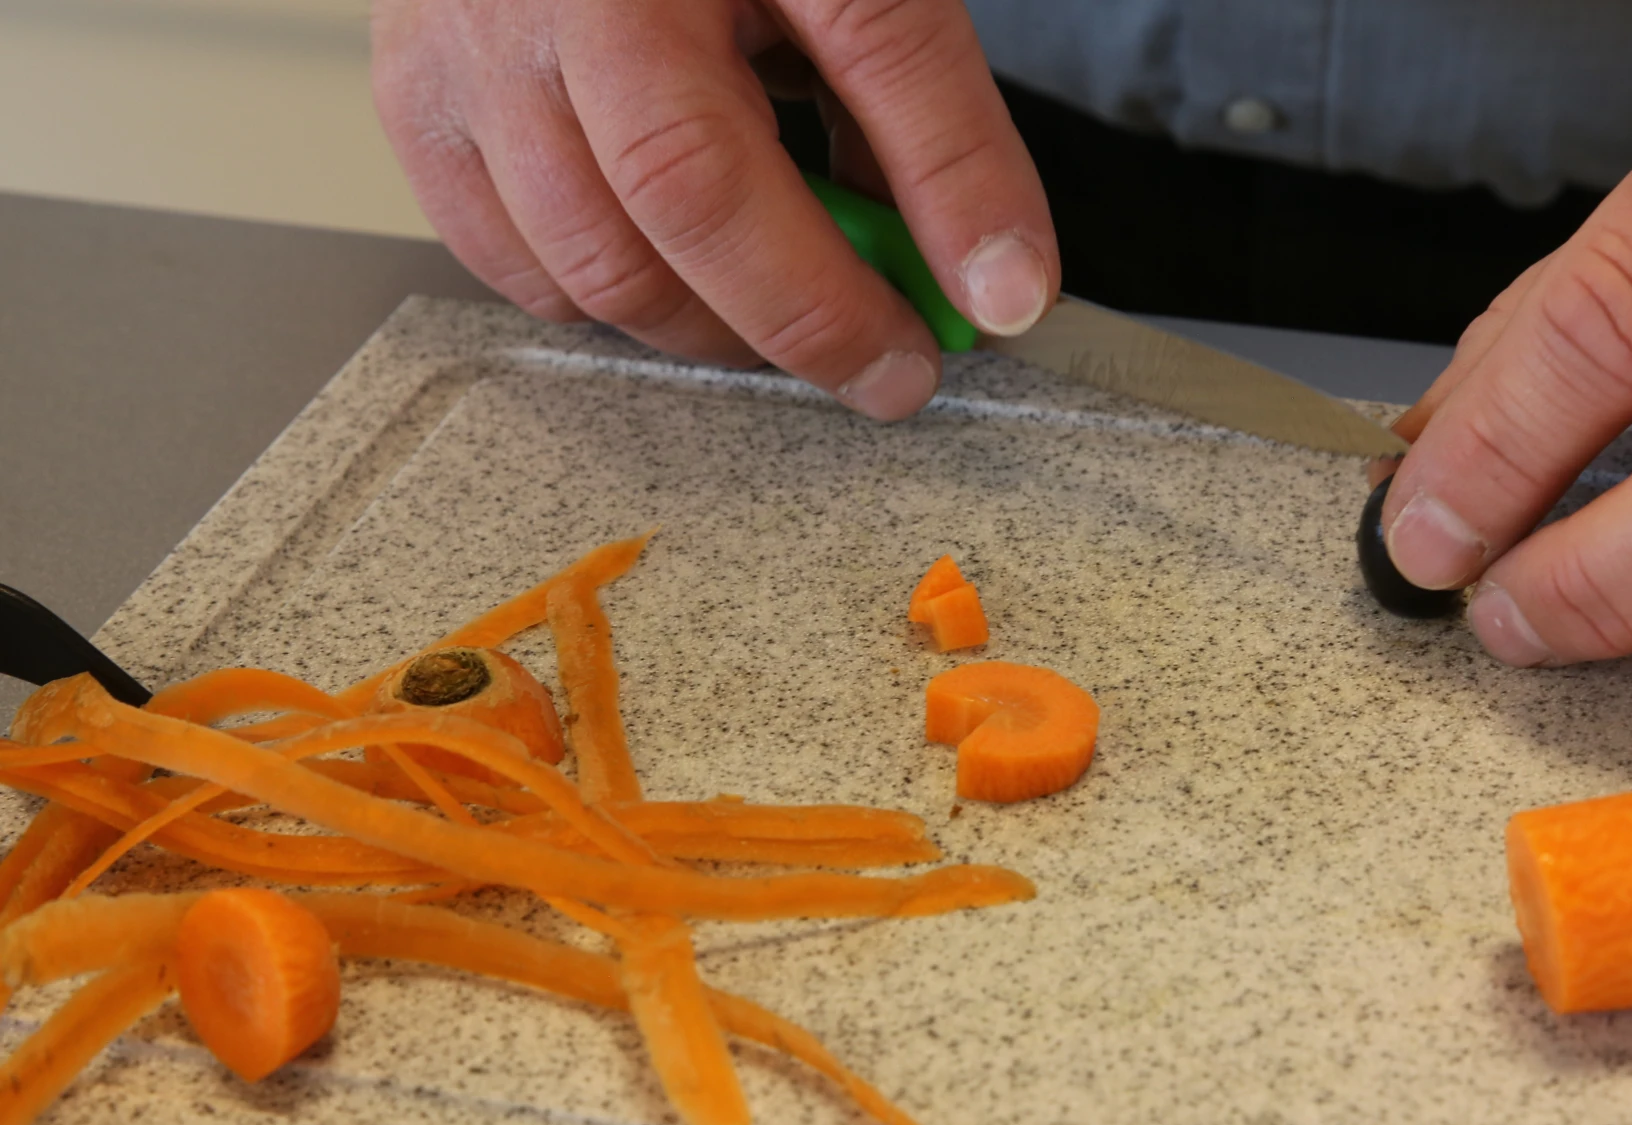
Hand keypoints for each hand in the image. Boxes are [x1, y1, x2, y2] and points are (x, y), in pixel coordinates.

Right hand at [370, 0, 1056, 419]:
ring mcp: (471, 38)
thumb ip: (918, 113)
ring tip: (779, 313)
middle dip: (808, 314)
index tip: (999, 305)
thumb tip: (986, 277)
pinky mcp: (415, 96)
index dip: (950, 192)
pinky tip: (670, 277)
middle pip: (689, 190)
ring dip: (711, 327)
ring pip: (593, 261)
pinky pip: (513, 264)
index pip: (871, 45)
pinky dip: (608, 303)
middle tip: (889, 364)